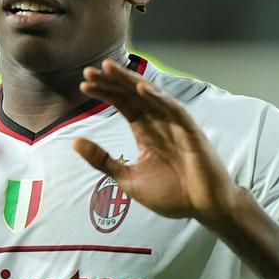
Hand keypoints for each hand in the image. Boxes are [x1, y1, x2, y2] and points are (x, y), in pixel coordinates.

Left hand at [73, 60, 246, 222]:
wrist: (204, 209)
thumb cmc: (171, 194)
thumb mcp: (128, 178)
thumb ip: (103, 160)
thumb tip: (74, 142)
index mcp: (145, 131)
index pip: (123, 104)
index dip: (105, 93)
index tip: (83, 85)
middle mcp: (159, 123)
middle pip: (133, 95)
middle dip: (112, 81)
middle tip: (89, 71)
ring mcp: (176, 126)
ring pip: (151, 96)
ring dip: (130, 81)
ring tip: (110, 69)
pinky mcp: (191, 133)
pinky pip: (175, 111)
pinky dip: (160, 99)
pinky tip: (143, 88)